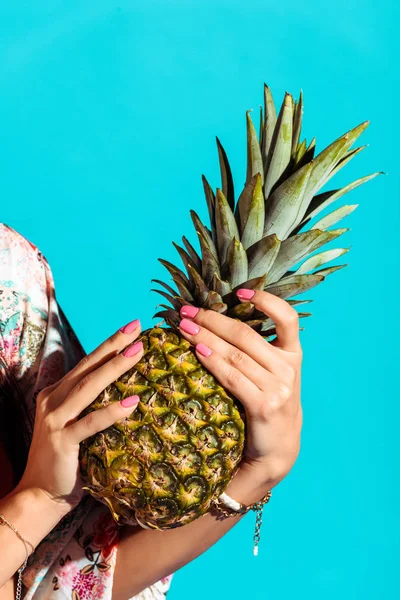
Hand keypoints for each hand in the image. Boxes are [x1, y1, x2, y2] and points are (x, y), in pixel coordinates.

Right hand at [14, 319, 144, 514]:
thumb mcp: (77, 424)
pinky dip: (111, 412)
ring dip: (114, 367)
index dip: (109, 344)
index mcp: (56, 393)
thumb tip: (130, 389)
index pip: (87, 363)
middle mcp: (53, 400)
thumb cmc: (67, 459)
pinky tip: (132, 402)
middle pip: (88, 367)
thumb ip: (92, 405)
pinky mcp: (61, 441)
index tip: (133, 327)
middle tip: (137, 327)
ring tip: (138, 351)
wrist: (40, 495)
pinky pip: (90, 423)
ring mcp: (54, 419)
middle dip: (113, 345)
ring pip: (89, 387)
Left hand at [178, 290, 302, 490]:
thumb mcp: (274, 375)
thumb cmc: (268, 405)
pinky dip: (211, 360)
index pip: (288, 318)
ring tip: (183, 327)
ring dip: (204, 337)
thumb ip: (259, 351)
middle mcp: (289, 369)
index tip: (241, 291)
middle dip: (212, 319)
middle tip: (187, 310)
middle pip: (246, 334)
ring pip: (234, 354)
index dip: (266, 300)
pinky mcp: (263, 406)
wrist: (277, 450)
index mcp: (294, 356)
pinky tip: (196, 350)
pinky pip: (231, 376)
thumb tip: (220, 320)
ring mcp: (278, 388)